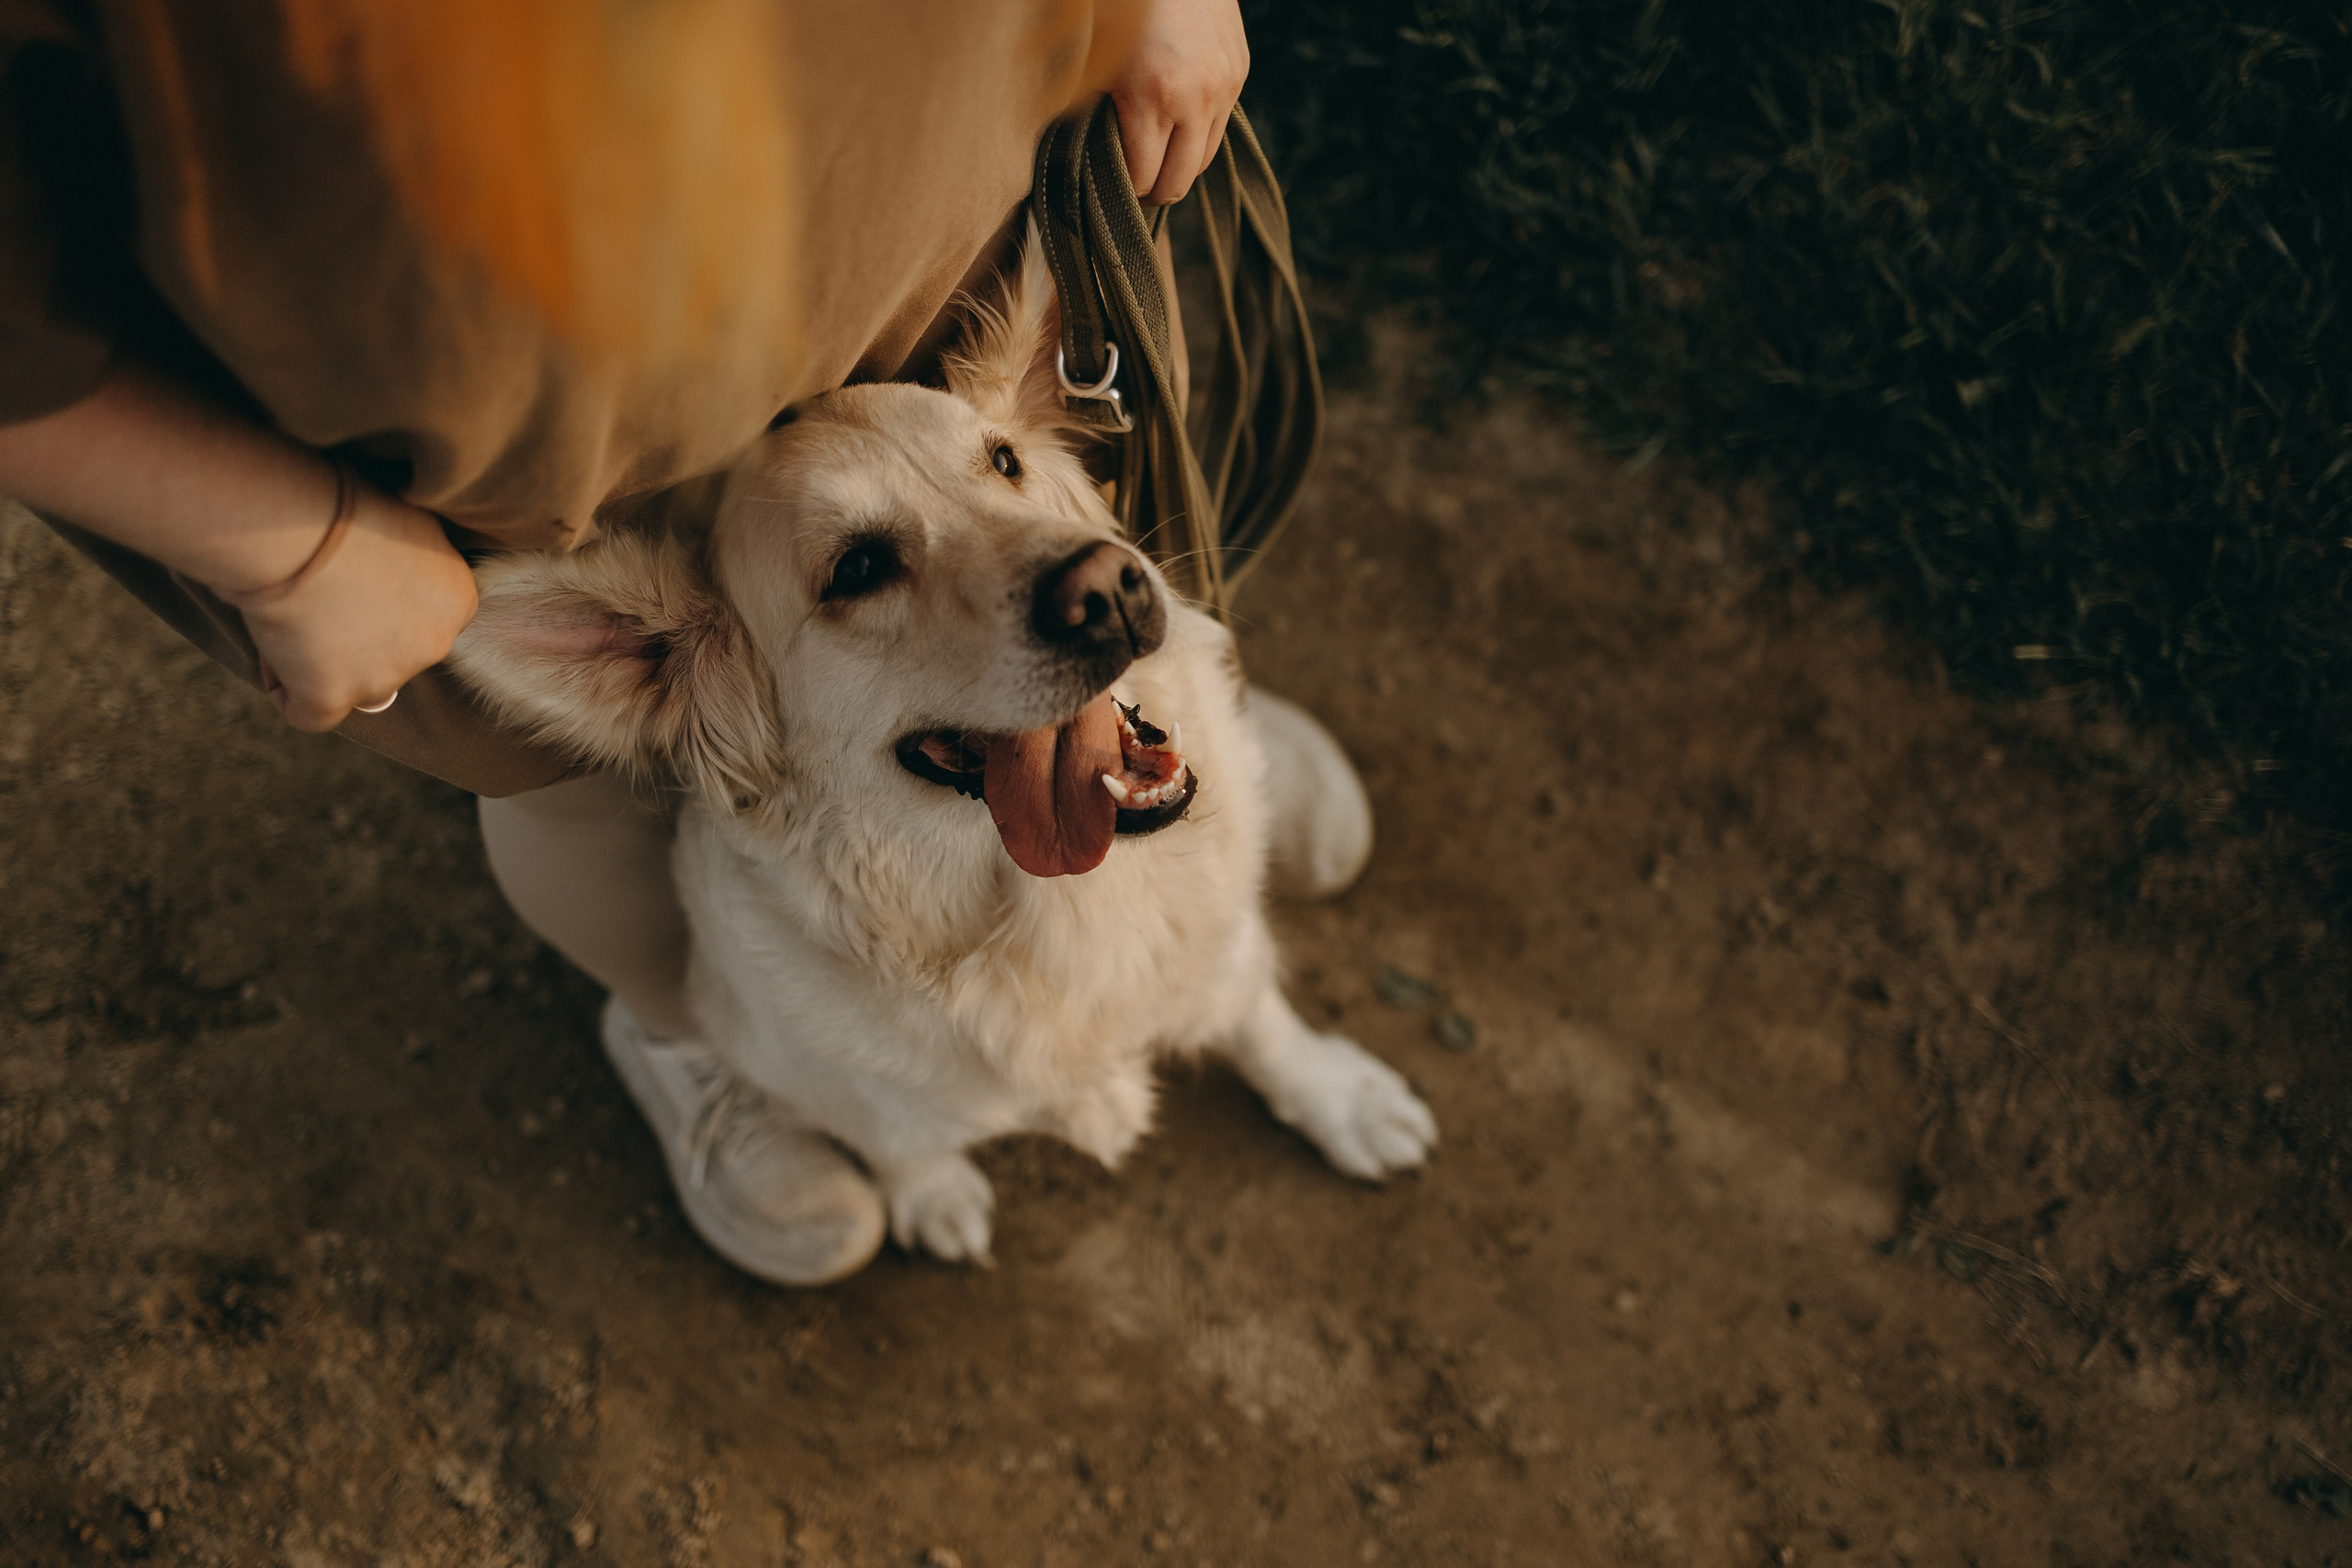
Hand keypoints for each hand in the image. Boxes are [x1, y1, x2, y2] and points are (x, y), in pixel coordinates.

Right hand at [239, 489, 478, 731]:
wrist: (296, 524)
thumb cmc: (341, 504)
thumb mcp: (406, 524)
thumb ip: (416, 561)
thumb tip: (396, 570)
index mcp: (458, 600)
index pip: (422, 624)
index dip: (381, 608)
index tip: (347, 583)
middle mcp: (435, 645)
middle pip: (393, 659)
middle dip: (356, 638)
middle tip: (315, 598)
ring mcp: (387, 677)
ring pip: (353, 688)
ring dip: (321, 661)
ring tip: (291, 613)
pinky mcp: (335, 697)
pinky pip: (309, 714)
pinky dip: (286, 689)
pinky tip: (273, 650)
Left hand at [1109, 0, 1248, 205]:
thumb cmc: (1116, 8)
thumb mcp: (1093, 63)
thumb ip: (1095, 117)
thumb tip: (1093, 165)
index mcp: (1155, 97)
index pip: (1145, 179)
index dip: (1125, 189)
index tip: (1111, 185)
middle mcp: (1198, 98)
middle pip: (1180, 181)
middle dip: (1153, 188)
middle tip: (1133, 182)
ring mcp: (1224, 85)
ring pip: (1204, 159)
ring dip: (1178, 164)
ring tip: (1155, 154)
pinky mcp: (1239, 71)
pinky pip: (1219, 125)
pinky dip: (1197, 131)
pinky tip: (1176, 117)